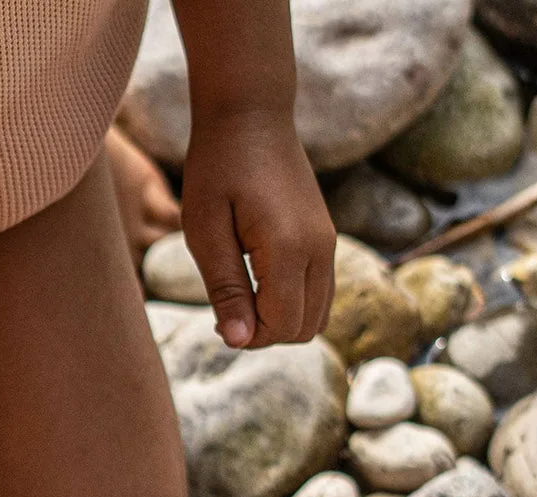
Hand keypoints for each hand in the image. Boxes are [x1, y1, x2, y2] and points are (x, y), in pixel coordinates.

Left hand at [180, 108, 335, 349]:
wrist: (251, 116)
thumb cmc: (217, 170)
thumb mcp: (207, 233)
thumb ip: (226, 289)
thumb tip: (238, 341)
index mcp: (290, 249)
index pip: (280, 325)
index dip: (247, 336)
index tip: (218, 317)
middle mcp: (320, 249)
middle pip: (303, 328)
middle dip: (264, 333)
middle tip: (227, 309)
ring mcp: (329, 243)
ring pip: (317, 316)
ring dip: (280, 321)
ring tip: (241, 297)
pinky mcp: (326, 238)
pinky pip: (319, 293)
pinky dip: (292, 303)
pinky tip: (258, 285)